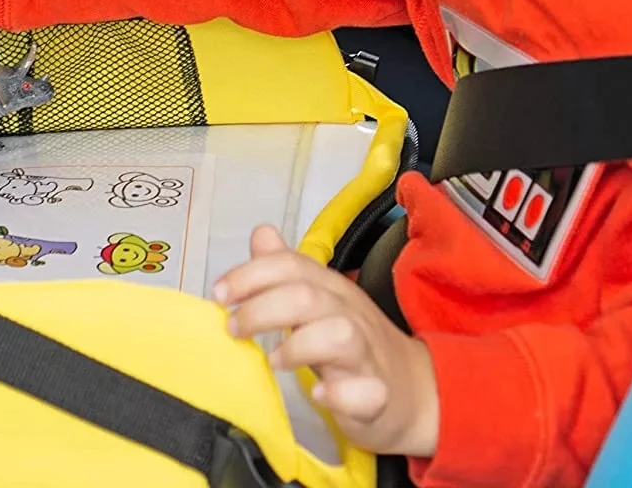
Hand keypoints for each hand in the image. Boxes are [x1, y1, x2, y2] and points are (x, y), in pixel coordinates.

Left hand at [213, 225, 438, 458]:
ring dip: (298, 346)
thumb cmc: (355, 344)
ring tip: (274, 361)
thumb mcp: (321, 300)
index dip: (250, 275)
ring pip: (338, 336)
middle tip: (233, 328)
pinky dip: (339, 393)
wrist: (412, 390)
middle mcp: (349, 315)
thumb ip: (288, 269)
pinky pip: (365, 393)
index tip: (218, 295)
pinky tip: (319, 395)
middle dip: (261, 309)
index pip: (291, 265)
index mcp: (331, 290)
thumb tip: (261, 234)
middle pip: (306, 296)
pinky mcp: (377, 396)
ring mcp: (366, 355)